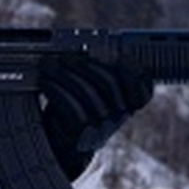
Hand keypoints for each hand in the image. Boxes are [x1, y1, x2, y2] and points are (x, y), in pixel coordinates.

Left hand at [38, 54, 153, 176]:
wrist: (64, 139)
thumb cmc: (79, 105)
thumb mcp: (92, 88)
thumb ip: (95, 70)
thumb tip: (79, 49)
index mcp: (129, 102)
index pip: (141, 85)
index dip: (131, 69)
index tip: (114, 55)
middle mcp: (120, 115)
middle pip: (109, 82)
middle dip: (84, 64)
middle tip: (64, 57)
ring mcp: (103, 126)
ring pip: (88, 93)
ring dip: (65, 75)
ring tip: (49, 66)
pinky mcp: (83, 134)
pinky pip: (72, 108)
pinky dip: (57, 91)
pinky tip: (47, 84)